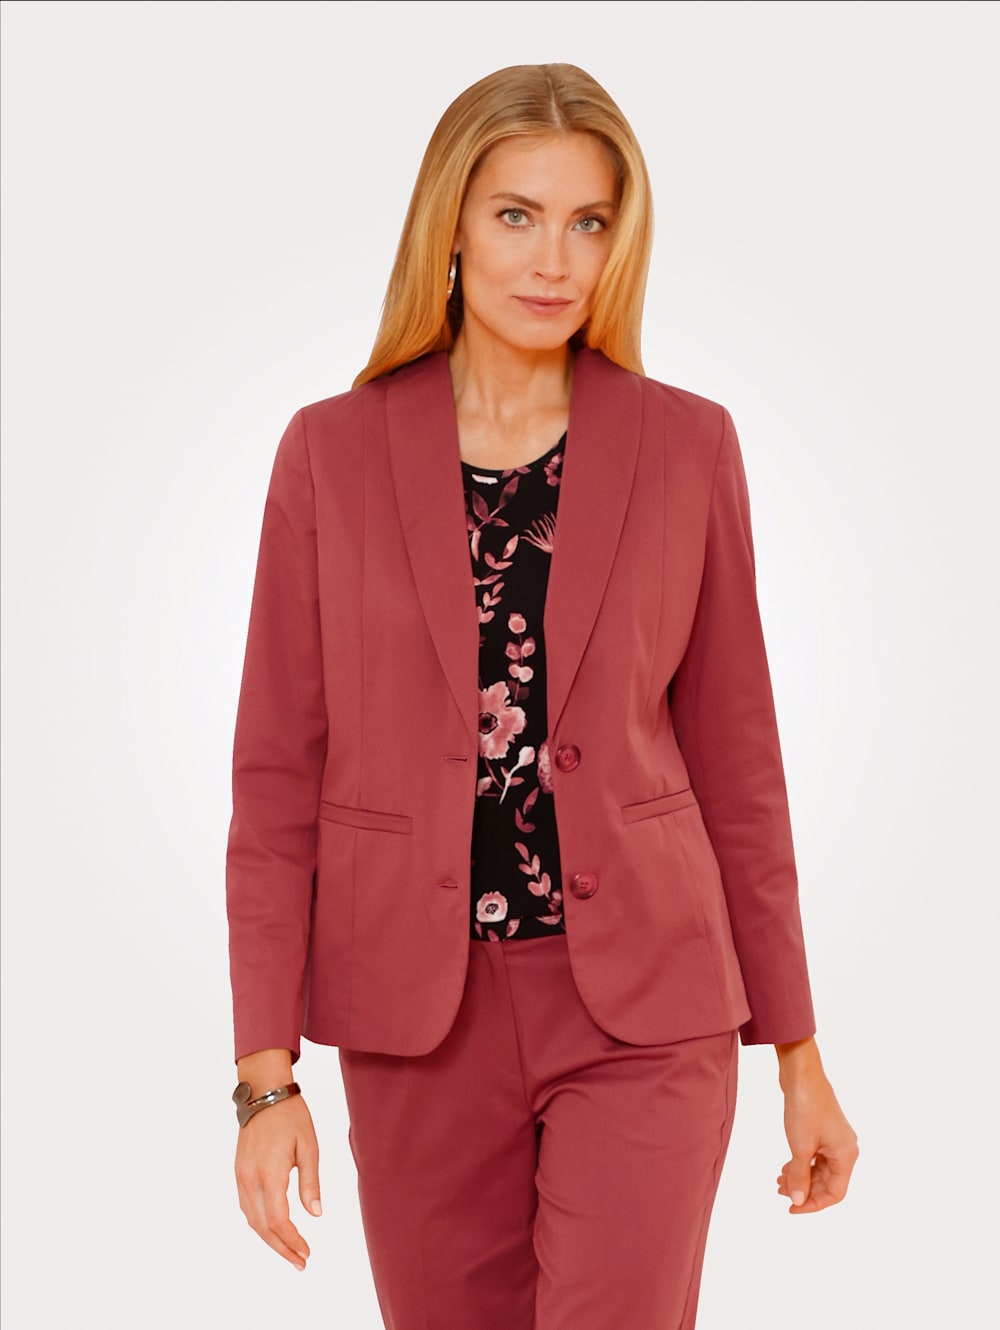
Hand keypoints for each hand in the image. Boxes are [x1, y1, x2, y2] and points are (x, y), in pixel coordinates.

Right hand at [234, 1093, 321, 1269]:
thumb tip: (315, 1214)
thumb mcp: (309, 1146)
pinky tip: (273, 1228)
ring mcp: (241, 1175)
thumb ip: (311, 1182)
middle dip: (281, 1248)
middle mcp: (250, 1178)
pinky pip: (246, 1206)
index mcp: (270, 1172)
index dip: (291, 1241)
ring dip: (269, 1238)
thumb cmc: (291, 1115)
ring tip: (290, 1250)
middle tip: (300, 1261)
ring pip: (251, 1219)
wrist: (264, 1092)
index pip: (277, 1220)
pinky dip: (259, 1222)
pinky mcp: (239, 1171)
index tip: (306, 1252)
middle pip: (262, 1226)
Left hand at [775, 1037, 858, 1213]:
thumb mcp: (800, 1147)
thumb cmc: (805, 1108)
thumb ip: (799, 1176)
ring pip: (819, 1170)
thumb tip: (798, 1201)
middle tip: (780, 1192)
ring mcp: (834, 1139)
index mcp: (846, 1155)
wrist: (801, 1074)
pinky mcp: (823, 1130)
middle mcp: (844, 1149)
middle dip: (804, 1190)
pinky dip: (801, 1164)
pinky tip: (785, 1168)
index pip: (835, 1193)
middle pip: (827, 1183)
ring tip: (778, 1182)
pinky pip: (815, 1156)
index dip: (814, 1205)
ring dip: (800, 1178)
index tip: (792, 1208)